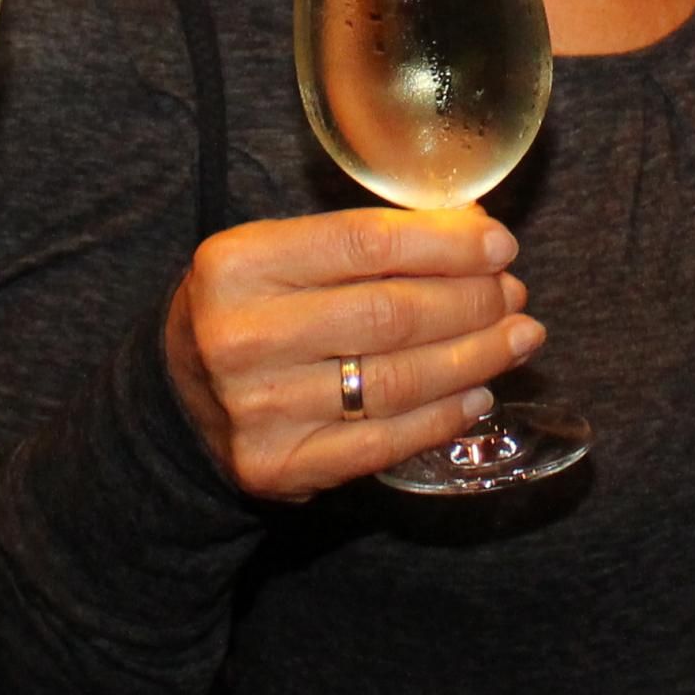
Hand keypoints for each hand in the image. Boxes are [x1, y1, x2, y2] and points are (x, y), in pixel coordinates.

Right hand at [163, 206, 536, 500]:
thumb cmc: (248, 311)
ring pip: (396, 381)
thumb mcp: (278, 255)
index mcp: (238, 264)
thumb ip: (363, 241)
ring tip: (517, 338)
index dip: (445, 243)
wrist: (178, 398)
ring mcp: (260, 409)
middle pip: (389, 314)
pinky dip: (442, 417)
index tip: (499, 244)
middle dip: (470, 302)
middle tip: (513, 294)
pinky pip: (384, 442)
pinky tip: (478, 394)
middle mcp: (242, 337)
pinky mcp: (281, 466)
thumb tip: (473, 228)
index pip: (364, 244)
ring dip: (474, 358)